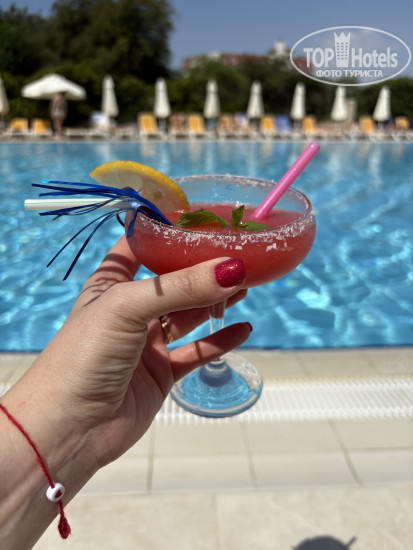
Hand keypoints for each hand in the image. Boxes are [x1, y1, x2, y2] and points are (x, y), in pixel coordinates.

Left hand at [27, 236, 249, 466]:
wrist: (69, 429)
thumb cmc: (85, 355)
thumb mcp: (128, 308)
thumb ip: (182, 288)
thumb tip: (233, 268)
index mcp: (111, 284)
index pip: (140, 247)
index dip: (166, 232)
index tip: (201, 220)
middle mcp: (130, 310)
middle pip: (174, 282)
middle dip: (203, 269)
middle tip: (239, 256)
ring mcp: (147, 343)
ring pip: (189, 315)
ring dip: (216, 301)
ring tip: (246, 286)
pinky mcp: (162, 373)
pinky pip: (197, 352)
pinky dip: (220, 341)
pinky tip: (242, 329)